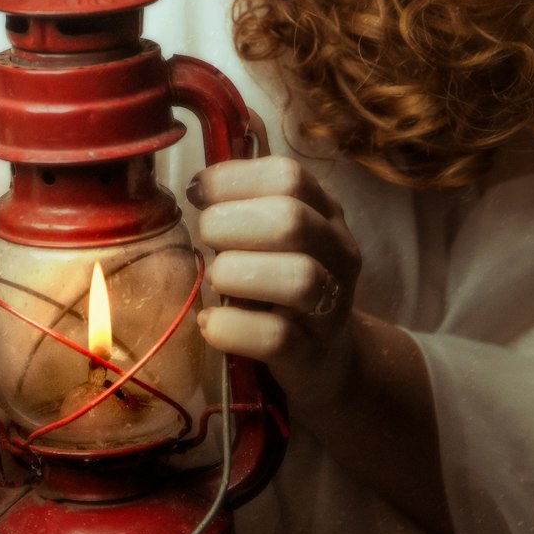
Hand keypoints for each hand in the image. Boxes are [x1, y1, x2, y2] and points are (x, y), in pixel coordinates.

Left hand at [187, 156, 361, 414]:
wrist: (327, 357)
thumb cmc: (280, 284)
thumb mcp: (271, 237)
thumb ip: (243, 205)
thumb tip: (196, 184)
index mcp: (324, 212)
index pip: (288, 176)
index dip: (233, 178)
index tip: (197, 192)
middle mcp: (338, 253)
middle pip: (293, 220)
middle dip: (230, 224)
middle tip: (206, 239)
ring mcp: (332, 306)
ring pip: (299, 278)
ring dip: (236, 274)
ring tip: (215, 281)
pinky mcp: (313, 354)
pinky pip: (277, 337)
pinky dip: (233, 327)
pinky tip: (211, 322)